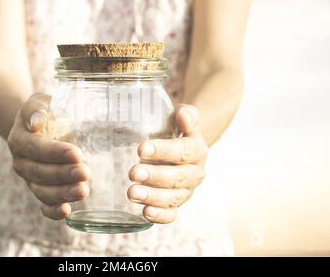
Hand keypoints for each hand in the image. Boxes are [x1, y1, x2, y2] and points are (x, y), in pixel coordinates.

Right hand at [7, 93, 89, 219]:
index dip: (55, 153)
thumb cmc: (43, 111)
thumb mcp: (39, 102)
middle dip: (63, 175)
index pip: (36, 149)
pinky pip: (43, 204)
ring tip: (83, 191)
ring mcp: (29, 179)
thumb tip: (36, 121)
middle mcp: (21, 162)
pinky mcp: (39, 189)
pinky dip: (53, 210)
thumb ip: (36, 109)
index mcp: (20, 140)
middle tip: (86, 173)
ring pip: (42, 191)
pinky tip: (67, 211)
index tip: (77, 154)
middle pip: (40, 173)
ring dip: (62, 194)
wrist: (35, 126)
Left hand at [127, 104, 207, 223]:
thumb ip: (186, 114)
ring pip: (172, 197)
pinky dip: (160, 216)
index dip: (163, 151)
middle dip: (154, 176)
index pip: (183, 151)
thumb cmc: (177, 129)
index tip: (141, 149)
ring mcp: (186, 191)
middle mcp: (195, 173)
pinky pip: (171, 214)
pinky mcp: (176, 204)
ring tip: (132, 193)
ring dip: (152, 197)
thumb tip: (183, 116)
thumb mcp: (183, 116)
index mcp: (197, 150)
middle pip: (177, 177)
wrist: (183, 146)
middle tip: (133, 173)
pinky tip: (145, 212)